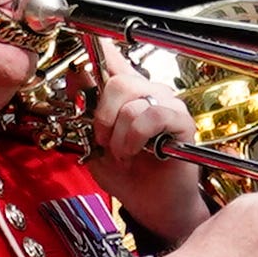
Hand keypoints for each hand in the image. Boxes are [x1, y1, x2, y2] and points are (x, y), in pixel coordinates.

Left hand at [84, 45, 214, 238]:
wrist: (150, 205)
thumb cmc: (127, 175)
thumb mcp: (91, 141)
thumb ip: (83, 109)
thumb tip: (75, 75)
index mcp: (127, 93)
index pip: (112, 56)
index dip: (96, 51)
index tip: (81, 57)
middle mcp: (149, 92)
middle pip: (119, 80)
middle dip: (102, 115)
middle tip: (102, 139)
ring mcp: (167, 105)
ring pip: (133, 100)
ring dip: (119, 134)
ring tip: (122, 153)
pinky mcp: (182, 122)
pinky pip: (152, 116)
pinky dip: (135, 137)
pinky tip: (136, 152)